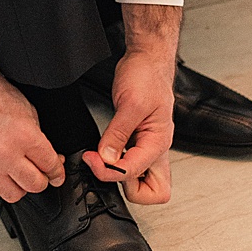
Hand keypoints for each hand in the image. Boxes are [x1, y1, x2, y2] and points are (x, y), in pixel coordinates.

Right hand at [0, 28, 65, 201]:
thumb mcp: (26, 109)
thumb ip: (38, 136)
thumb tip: (47, 155)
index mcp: (23, 136)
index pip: (50, 165)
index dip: (58, 171)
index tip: (58, 173)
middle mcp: (4, 154)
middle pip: (35, 185)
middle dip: (45, 180)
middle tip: (45, 173)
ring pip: (14, 194)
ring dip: (23, 186)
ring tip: (25, 174)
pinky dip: (2, 181)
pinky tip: (5, 168)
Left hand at [86, 3, 180, 203]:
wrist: (148, 59)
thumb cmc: (147, 76)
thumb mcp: (130, 103)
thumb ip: (117, 134)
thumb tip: (106, 159)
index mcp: (159, 142)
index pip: (132, 173)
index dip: (108, 170)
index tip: (92, 158)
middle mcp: (157, 149)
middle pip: (154, 192)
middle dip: (127, 187)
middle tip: (106, 168)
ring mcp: (149, 147)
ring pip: (144, 183)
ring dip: (121, 179)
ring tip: (104, 161)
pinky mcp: (139, 141)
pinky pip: (132, 166)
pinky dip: (118, 166)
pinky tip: (106, 154)